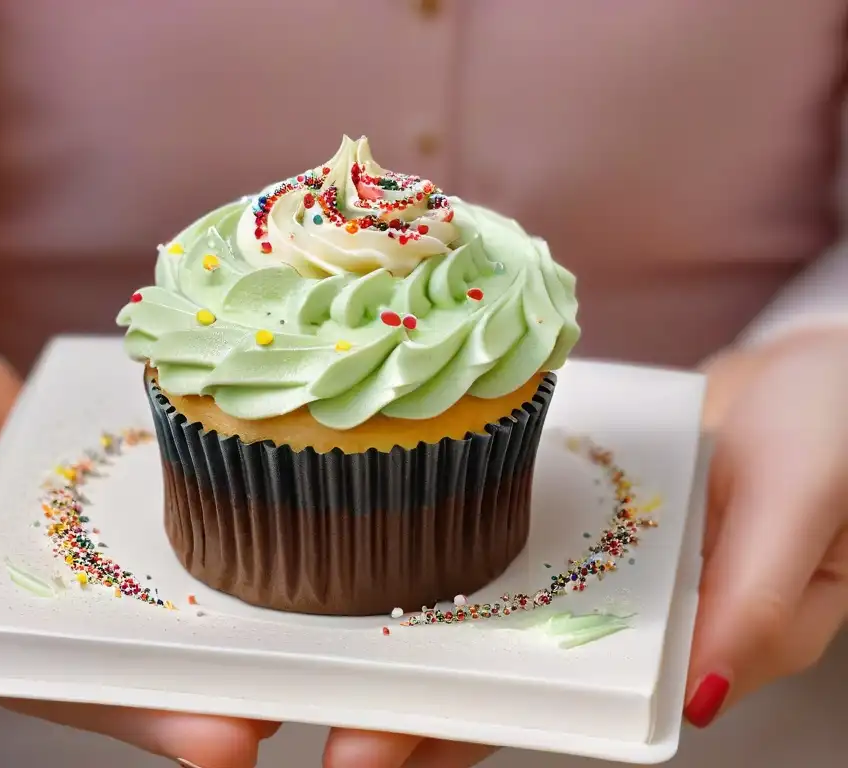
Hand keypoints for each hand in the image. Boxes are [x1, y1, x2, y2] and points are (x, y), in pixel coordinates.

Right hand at [0, 306, 276, 767]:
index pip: (52, 679)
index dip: (135, 710)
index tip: (220, 736)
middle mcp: (18, 602)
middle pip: (121, 656)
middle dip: (202, 685)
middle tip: (288, 703)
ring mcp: (63, 558)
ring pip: (146, 603)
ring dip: (216, 626)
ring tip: (300, 650)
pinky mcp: (92, 513)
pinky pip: (150, 534)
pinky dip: (203, 544)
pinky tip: (268, 556)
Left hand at [318, 326, 847, 766]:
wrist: (810, 376)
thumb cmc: (830, 436)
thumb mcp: (806, 511)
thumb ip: (760, 601)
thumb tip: (704, 696)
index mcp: (676, 646)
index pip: (553, 706)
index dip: (463, 731)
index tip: (372, 748)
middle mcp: (618, 617)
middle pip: (498, 672)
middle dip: (409, 700)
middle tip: (319, 718)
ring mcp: (588, 565)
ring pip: (486, 615)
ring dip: (408, 633)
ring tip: (317, 653)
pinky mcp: (572, 516)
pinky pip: (500, 541)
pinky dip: (444, 552)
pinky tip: (378, 557)